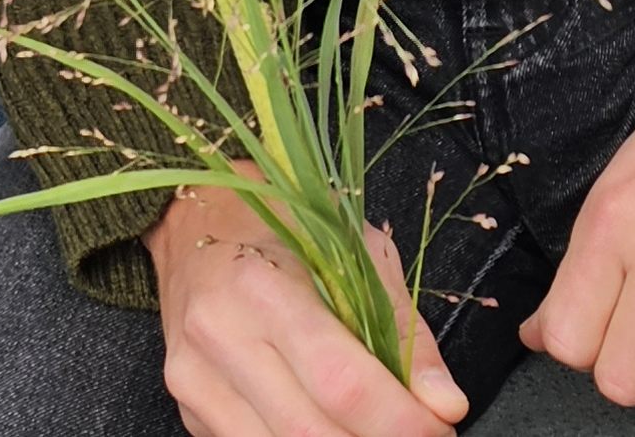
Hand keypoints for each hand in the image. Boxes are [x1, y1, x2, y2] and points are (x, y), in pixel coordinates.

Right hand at [147, 172, 467, 436]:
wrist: (191, 220)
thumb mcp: (356, 250)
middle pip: (312, 432)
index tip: (441, 425)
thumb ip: (402, 329)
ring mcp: (195, 381)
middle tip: (421, 434)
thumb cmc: (281, 226)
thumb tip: (445, 403)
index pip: (341, 383)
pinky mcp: (190, 410)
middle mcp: (217, 339)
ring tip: (377, 428)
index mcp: (259, 287)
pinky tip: (331, 423)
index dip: (400, 419)